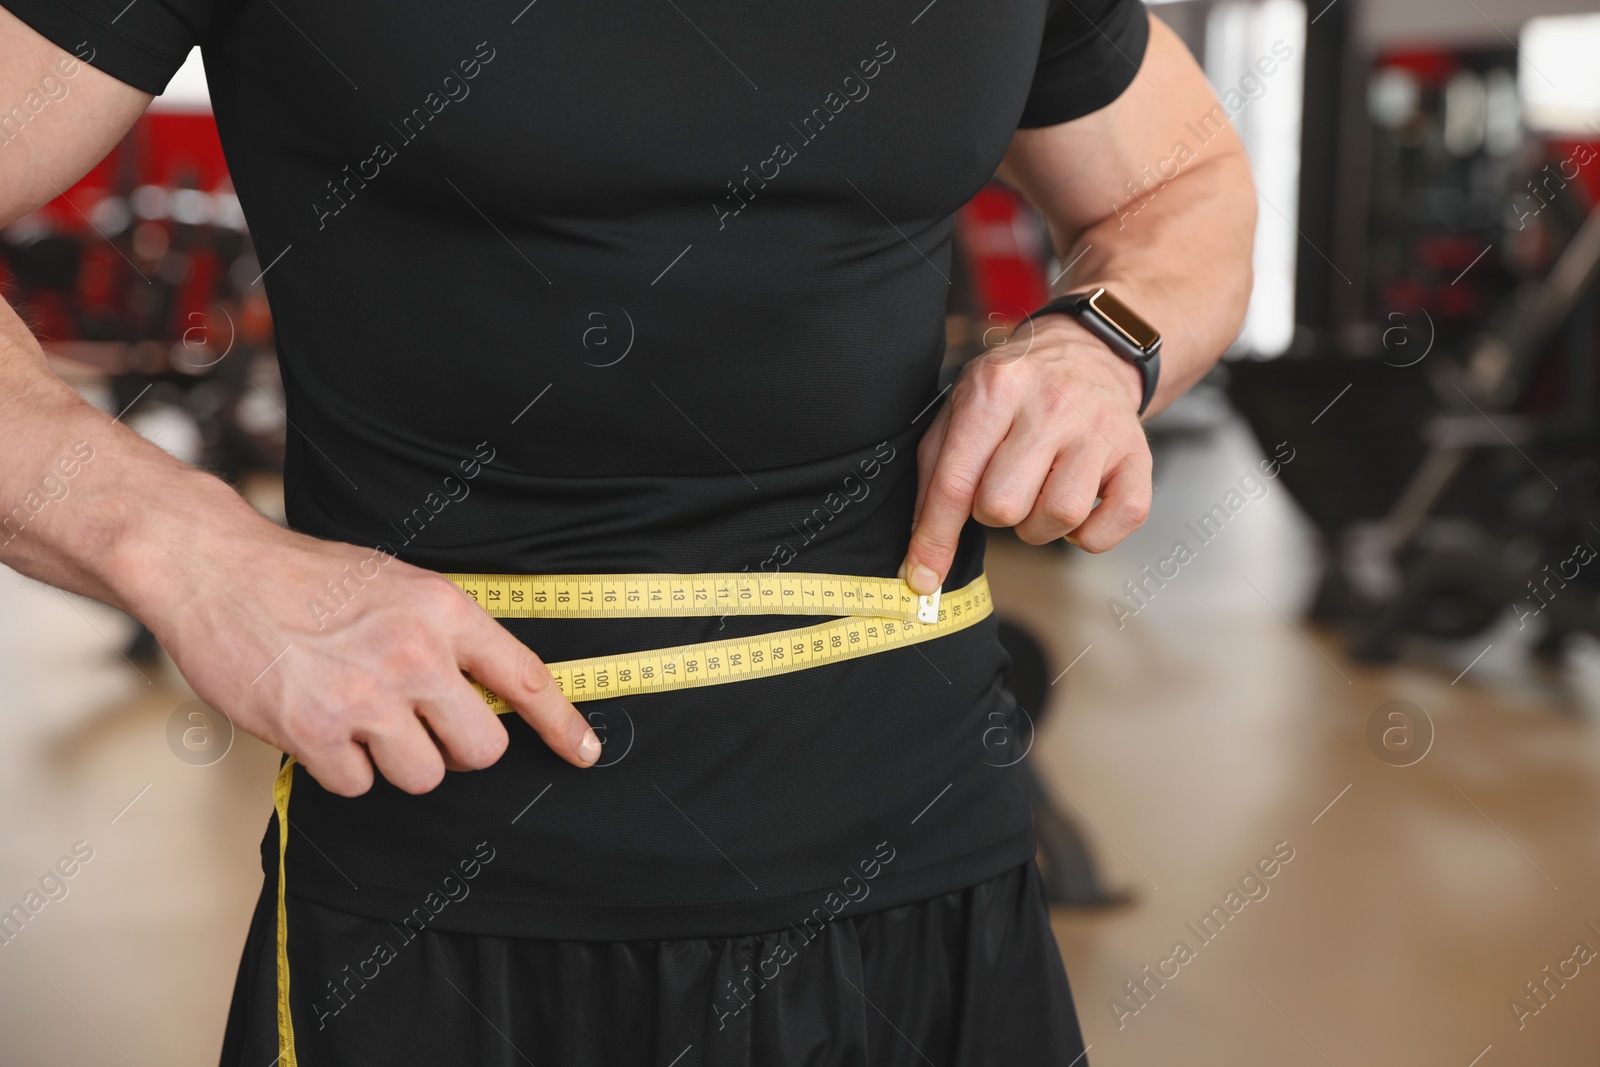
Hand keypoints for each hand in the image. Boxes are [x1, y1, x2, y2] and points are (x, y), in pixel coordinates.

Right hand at [119, 488, 600, 795]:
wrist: (219, 569)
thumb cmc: (308, 576)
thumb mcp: (398, 583)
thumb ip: (445, 633)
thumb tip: (484, 688)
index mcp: (444, 612)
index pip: (524, 678)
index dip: (562, 724)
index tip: (584, 753)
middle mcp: (415, 656)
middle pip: (481, 750)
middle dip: (457, 747)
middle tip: (422, 724)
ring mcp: (366, 698)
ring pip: (422, 776)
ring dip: (395, 760)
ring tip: (359, 715)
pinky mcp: (314, 733)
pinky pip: (358, 786)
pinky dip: (341, 768)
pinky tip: (319, 725)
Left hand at [901, 315, 1153, 592]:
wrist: (1087, 354)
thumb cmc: (1013, 393)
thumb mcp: (959, 413)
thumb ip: (933, 481)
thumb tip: (922, 561)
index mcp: (996, 389)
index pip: (956, 483)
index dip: (935, 539)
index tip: (923, 577)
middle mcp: (1052, 404)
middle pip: (1004, 506)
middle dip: (992, 514)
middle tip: (1002, 488)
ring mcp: (1100, 430)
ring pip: (1058, 517)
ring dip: (1038, 525)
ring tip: (1037, 494)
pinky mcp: (1138, 455)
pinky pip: (1113, 525)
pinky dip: (1090, 535)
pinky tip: (1077, 508)